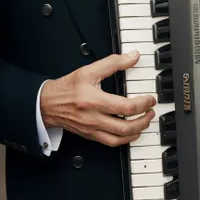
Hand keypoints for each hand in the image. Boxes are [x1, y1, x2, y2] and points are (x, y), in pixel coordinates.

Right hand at [40, 51, 155, 146]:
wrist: (47, 104)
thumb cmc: (67, 88)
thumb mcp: (89, 70)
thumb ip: (113, 63)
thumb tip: (132, 57)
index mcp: (94, 100)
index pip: (125, 107)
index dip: (143, 104)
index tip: (150, 99)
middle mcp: (93, 118)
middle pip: (126, 126)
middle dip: (144, 120)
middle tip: (151, 111)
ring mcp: (92, 129)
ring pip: (120, 139)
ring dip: (137, 131)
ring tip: (144, 122)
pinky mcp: (91, 136)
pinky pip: (111, 143)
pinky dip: (125, 139)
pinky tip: (131, 132)